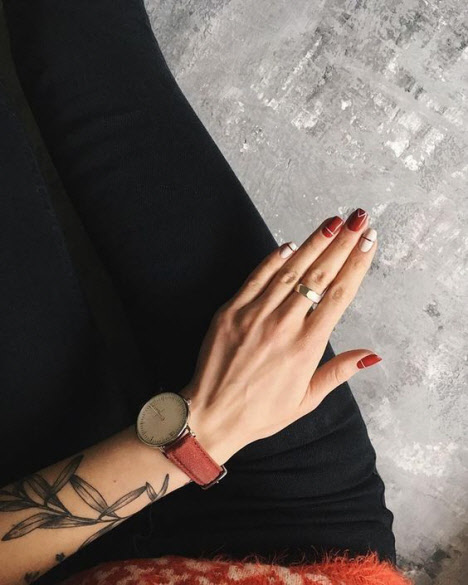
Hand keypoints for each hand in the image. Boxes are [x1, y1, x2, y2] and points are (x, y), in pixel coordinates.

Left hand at [181, 209, 379, 464]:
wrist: (210, 414)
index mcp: (306, 347)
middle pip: (318, 275)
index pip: (338, 296)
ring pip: (289, 271)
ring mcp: (254, 315)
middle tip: (358, 219)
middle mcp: (283, 326)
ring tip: (333, 223)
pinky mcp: (230, 311)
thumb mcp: (306, 399)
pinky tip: (290, 244)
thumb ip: (338, 372)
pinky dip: (273, 259)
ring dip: (313, 244)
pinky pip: (256, 278)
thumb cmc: (261, 412)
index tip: (368, 243)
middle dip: (342, 244)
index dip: (356, 265)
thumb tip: (372, 355)